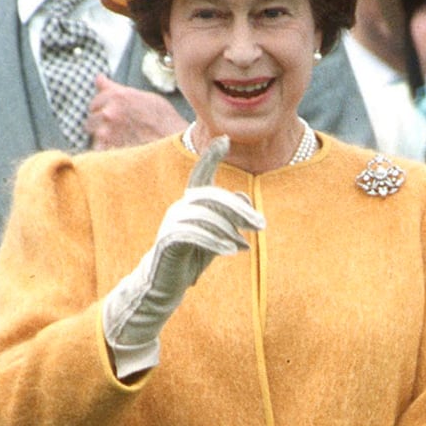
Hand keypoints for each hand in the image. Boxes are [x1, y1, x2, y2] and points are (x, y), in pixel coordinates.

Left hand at [87, 77, 184, 150]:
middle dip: (102, 124)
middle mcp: (109, 112)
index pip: (95, 102)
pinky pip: (100, 152)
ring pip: (95, 136)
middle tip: (121, 131)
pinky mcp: (110, 152)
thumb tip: (98, 78)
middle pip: (91, 119)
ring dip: (104, 139)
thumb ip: (117, 89)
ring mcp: (108, 133)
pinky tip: (123, 152)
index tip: (115, 117)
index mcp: (117, 96)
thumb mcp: (144, 97)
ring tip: (124, 142)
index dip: (104, 110)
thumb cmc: (165, 121)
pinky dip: (108, 153)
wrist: (179, 146)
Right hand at [102, 141, 263, 376]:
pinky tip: (231, 251)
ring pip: (206, 216)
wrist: (163, 286)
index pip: (201, 176)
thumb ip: (229, 219)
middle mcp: (179, 208)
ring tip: (245, 246)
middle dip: (239, 209)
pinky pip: (194, 234)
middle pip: (212, 197)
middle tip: (261, 225)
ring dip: (230, 230)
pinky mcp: (169, 242)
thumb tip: (244, 197)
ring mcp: (172, 224)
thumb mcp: (216, 238)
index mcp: (190, 205)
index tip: (224, 139)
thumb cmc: (190, 260)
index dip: (211, 157)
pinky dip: (215, 241)